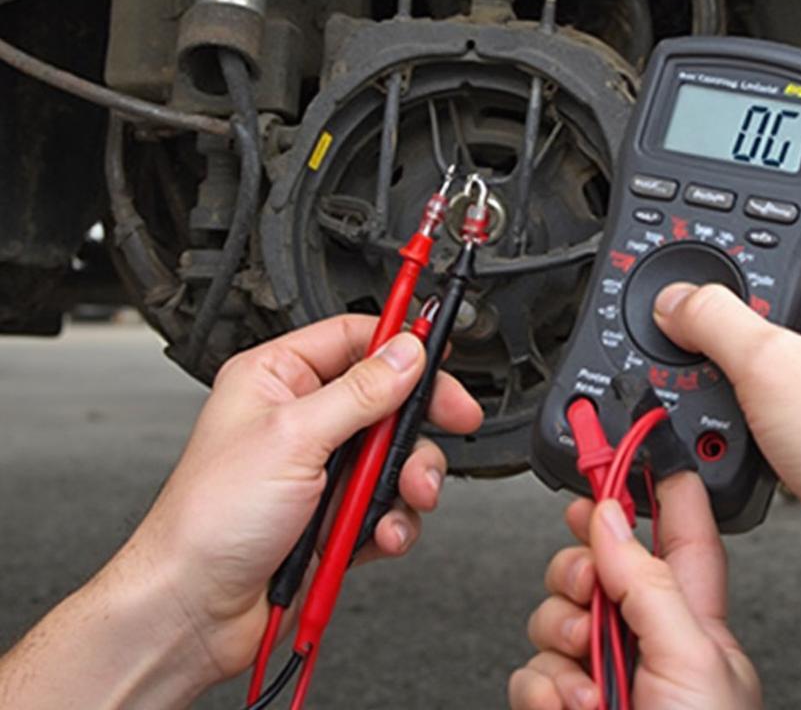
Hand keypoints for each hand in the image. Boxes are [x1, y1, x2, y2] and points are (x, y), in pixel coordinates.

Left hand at [113, 314, 481, 687]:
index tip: (441, 349)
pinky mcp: (337, 514)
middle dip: (418, 418)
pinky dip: (394, 520)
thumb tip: (405, 353)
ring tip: (408, 494)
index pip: (353, 338)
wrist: (195, 611)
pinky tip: (381, 533)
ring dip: (410, 477)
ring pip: (396, 455)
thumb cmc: (208, 520)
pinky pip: (389, 504)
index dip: (400, 342)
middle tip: (456, 417)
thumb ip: (359, 392)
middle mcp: (303, 418)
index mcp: (278, 378)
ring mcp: (322, 468)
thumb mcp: (293, 437)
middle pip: (387, 397)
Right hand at [509, 474, 761, 709]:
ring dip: (562, 640)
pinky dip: (542, 688)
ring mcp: (603, 671)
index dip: (654, 485)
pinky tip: (571, 706)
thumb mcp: (692, 659)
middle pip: (595, 563)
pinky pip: (530, 669)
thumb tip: (609, 517)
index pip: (678, 530)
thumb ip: (650, 583)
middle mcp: (644, 639)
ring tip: (590, 678)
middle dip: (577, 570)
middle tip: (588, 586)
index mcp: (693, 620)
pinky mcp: (563, 704)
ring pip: (554, 614)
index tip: (624, 447)